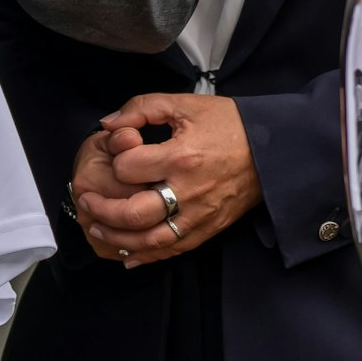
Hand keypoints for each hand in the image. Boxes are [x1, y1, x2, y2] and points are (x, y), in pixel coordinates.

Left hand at [74, 93, 263, 265]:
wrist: (274, 149)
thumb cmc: (229, 123)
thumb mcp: (184, 104)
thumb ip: (142, 108)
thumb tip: (108, 124)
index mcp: (181, 156)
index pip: (129, 168)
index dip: (115, 161)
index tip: (117, 154)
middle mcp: (189, 191)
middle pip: (135, 213)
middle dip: (103, 210)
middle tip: (86, 201)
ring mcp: (200, 215)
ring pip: (151, 239)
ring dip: (119, 238)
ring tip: (98, 227)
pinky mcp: (209, 228)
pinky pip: (174, 249)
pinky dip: (148, 256)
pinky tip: (128, 256)